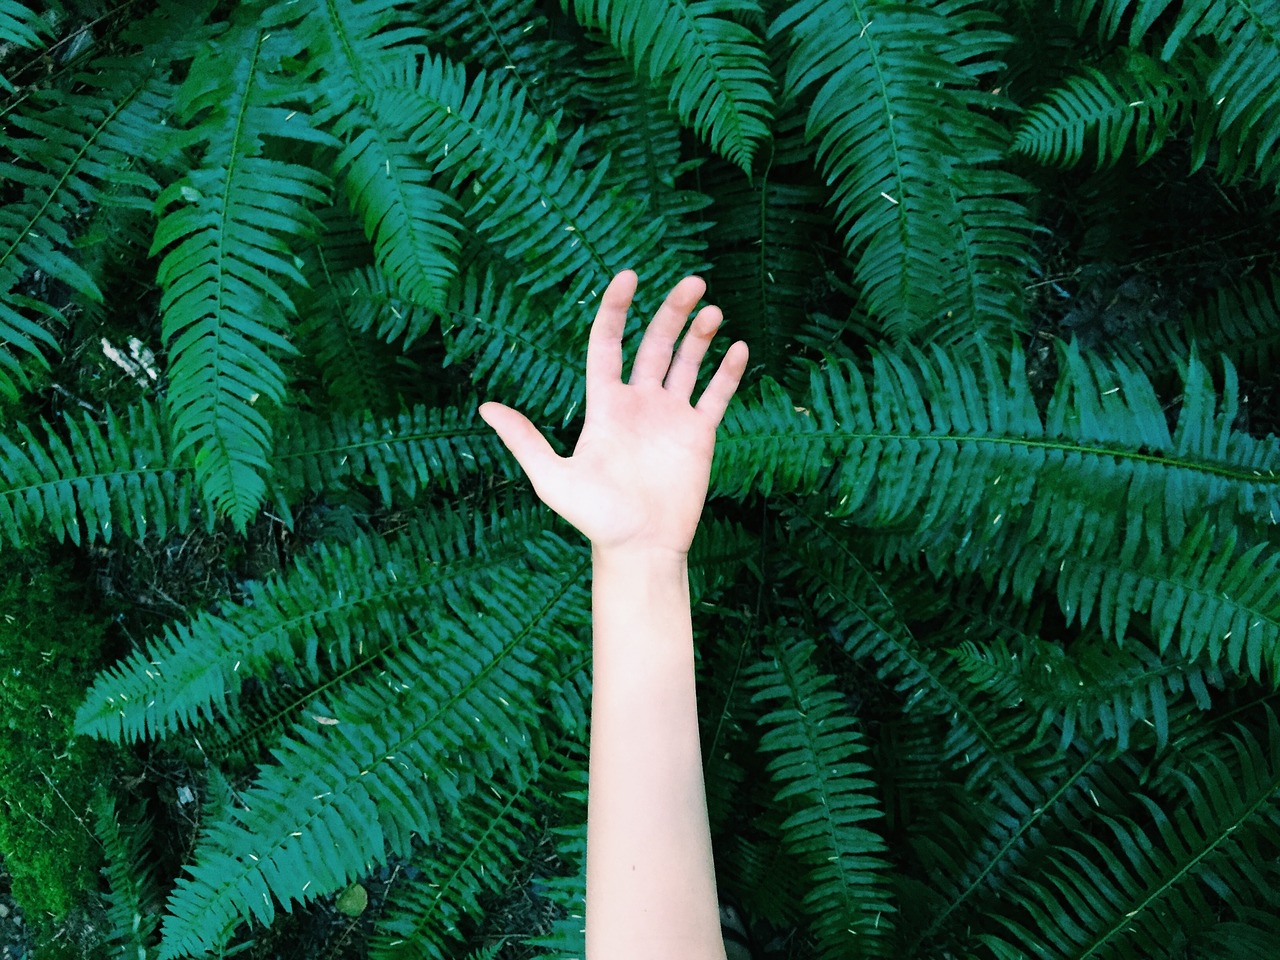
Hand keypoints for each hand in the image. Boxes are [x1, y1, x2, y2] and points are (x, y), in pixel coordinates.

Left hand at [477, 269, 748, 556]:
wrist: (638, 548)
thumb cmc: (594, 517)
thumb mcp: (552, 478)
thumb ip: (525, 440)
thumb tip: (486, 408)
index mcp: (605, 404)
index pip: (608, 344)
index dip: (616, 309)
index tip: (627, 277)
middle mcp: (639, 403)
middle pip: (656, 344)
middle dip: (672, 311)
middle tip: (692, 281)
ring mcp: (671, 417)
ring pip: (688, 363)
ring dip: (700, 335)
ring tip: (712, 309)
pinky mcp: (698, 435)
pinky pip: (716, 396)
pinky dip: (728, 372)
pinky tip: (739, 348)